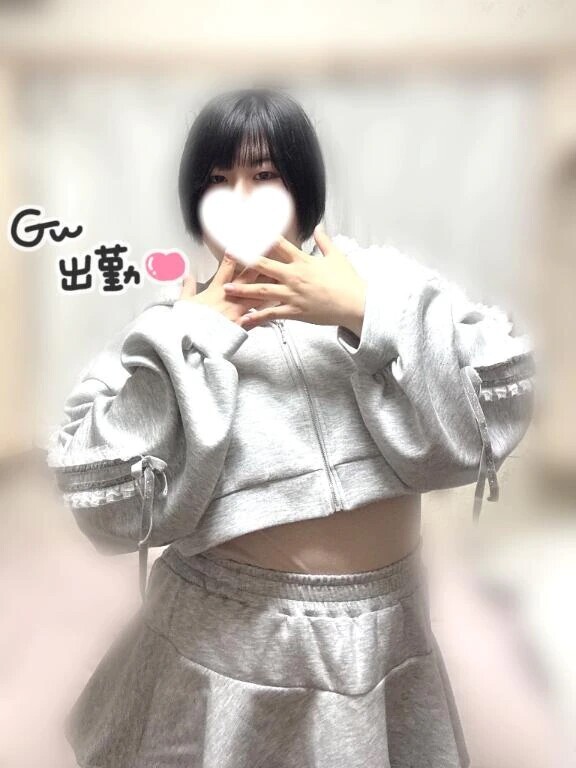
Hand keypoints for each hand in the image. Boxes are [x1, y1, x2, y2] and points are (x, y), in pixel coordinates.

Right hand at [179, 253, 277, 325]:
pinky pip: (258, 317)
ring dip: (270, 286)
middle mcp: (230, 297)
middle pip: (248, 277)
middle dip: (260, 264)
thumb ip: (188, 287)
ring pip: (258, 294)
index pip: (227, 267)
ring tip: (281, 277)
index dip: (236, 255)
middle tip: (272, 254)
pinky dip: (268, 312)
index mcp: (216, 290)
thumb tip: (187, 276)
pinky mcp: (242, 325)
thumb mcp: (184, 302)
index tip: (243, 246)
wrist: (193, 340)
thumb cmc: (188, 322)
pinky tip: (279, 308)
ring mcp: (238, 310)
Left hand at [222, 226, 366, 331]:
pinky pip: (272, 314)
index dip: (263, 235)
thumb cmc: (347, 281)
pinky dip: (257, 317)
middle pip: (264, 265)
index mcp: (303, 261)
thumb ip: (323, 241)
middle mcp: (294, 276)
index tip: (249, 230)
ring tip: (227, 289)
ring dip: (243, 290)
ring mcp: (293, 294)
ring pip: (262, 291)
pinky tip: (244, 319)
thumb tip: (318, 227)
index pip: (279, 244)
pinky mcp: (295, 311)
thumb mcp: (336, 257)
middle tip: (228, 255)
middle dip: (244, 260)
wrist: (355, 304)